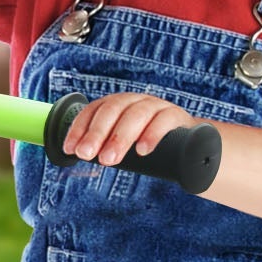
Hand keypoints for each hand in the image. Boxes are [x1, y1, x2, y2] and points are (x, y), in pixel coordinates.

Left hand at [65, 91, 198, 164]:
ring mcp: (156, 106)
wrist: (190, 145)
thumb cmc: (150, 146)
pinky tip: (143, 150)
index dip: (80, 128)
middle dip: (97, 133)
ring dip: (120, 137)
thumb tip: (79, 157)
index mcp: (119, 105)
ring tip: (109, 160)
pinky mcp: (176, 116)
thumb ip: (105, 148)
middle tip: (86, 155)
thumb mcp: (125, 145)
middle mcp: (135, 101)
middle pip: (113, 110)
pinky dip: (152, 134)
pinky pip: (164, 120)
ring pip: (136, 114)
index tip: (71, 149)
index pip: (94, 110)